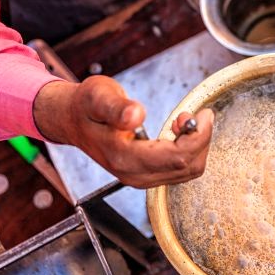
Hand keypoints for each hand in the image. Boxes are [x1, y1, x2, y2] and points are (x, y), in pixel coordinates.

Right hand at [33, 77, 213, 187]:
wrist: (72, 119)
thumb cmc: (86, 106)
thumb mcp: (98, 96)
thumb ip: (117, 107)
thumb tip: (136, 115)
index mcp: (124, 158)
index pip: (177, 157)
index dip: (198, 136)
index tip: (203, 113)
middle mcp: (133, 174)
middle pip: (187, 167)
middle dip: (200, 140)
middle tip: (196, 114)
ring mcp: (139, 178)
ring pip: (187, 172)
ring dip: (196, 146)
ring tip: (185, 120)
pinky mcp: (145, 175)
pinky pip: (179, 170)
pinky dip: (188, 151)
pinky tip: (178, 132)